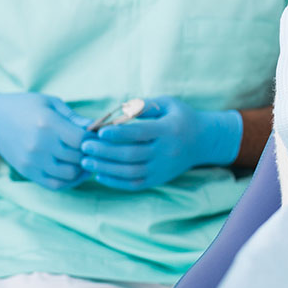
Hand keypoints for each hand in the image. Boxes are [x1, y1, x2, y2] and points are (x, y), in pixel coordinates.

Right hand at [0, 92, 90, 190]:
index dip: (94, 139)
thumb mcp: (51, 103)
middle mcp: (40, 145)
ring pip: (70, 174)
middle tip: (97, 149)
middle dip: (91, 154)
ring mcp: (33, 161)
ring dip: (83, 169)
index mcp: (48, 124)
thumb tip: (98, 127)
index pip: (81, 140)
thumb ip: (75, 117)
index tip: (98, 135)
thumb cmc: (26, 107)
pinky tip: (75, 170)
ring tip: (86, 159)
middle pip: (78, 158)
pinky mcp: (28, 172)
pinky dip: (70, 181)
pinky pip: (55, 184)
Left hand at [79, 96, 242, 189]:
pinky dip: (115, 181)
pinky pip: (134, 184)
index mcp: (169, 130)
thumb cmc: (181, 118)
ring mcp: (162, 167)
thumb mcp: (168, 104)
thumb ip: (145, 105)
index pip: (140, 133)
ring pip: (131, 171)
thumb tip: (120, 109)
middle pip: (132, 154)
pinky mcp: (158, 179)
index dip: (118, 133)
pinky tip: (100, 174)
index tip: (99, 132)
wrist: (203, 141)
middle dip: (105, 151)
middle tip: (85, 146)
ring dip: (106, 168)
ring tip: (86, 161)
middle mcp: (166, 151)